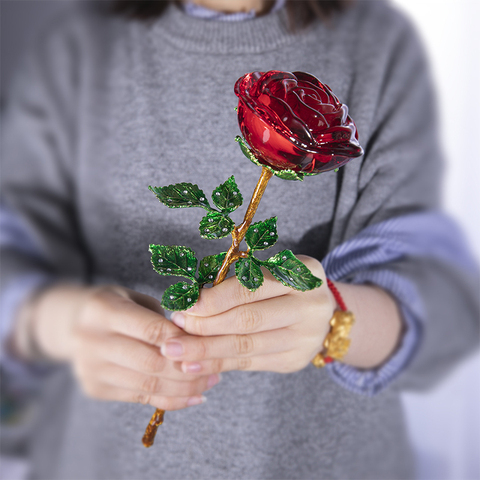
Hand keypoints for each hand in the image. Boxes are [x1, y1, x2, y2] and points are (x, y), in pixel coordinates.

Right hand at [26, 285, 220, 409]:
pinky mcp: (95, 388)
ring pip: (147, 385)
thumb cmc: (116, 306)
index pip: (150, 329)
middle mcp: (91, 340)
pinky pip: (140, 398)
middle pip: (150, 362)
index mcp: (102, 309)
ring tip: (210, 382)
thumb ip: (160, 316)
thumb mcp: (134, 297)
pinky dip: (171, 399)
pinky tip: (194, 396)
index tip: (207, 342)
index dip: (181, 339)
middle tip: (215, 366)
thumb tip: (196, 338)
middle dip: (187, 368)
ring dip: (185, 388)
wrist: (72, 324)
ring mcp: (90, 368)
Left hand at [161, 256, 334, 374]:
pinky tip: (194, 367)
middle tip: (175, 329)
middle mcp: (307, 307)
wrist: (326, 315)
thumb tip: (192, 302)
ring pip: (246, 346)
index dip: (215, 299)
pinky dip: (218, 365)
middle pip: (248, 320)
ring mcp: (303, 338)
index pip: (251, 289)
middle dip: (206, 326)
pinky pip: (249, 364)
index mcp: (300, 275)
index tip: (186, 305)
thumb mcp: (273, 272)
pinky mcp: (293, 361)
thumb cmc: (286, 287)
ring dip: (206, 350)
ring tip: (176, 353)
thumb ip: (240, 283)